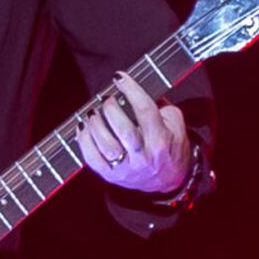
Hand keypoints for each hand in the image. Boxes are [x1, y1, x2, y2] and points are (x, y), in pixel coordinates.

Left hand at [75, 75, 191, 195]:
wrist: (170, 180)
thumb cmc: (169, 146)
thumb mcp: (175, 124)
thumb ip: (161, 105)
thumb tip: (135, 90)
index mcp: (161, 140)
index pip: (145, 110)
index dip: (130, 90)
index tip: (120, 78)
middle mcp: (144, 156)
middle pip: (124, 129)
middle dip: (111, 108)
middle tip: (107, 99)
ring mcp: (127, 168)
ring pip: (106, 145)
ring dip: (95, 124)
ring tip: (93, 113)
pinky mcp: (112, 175)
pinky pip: (93, 159)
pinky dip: (84, 141)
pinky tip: (83, 128)